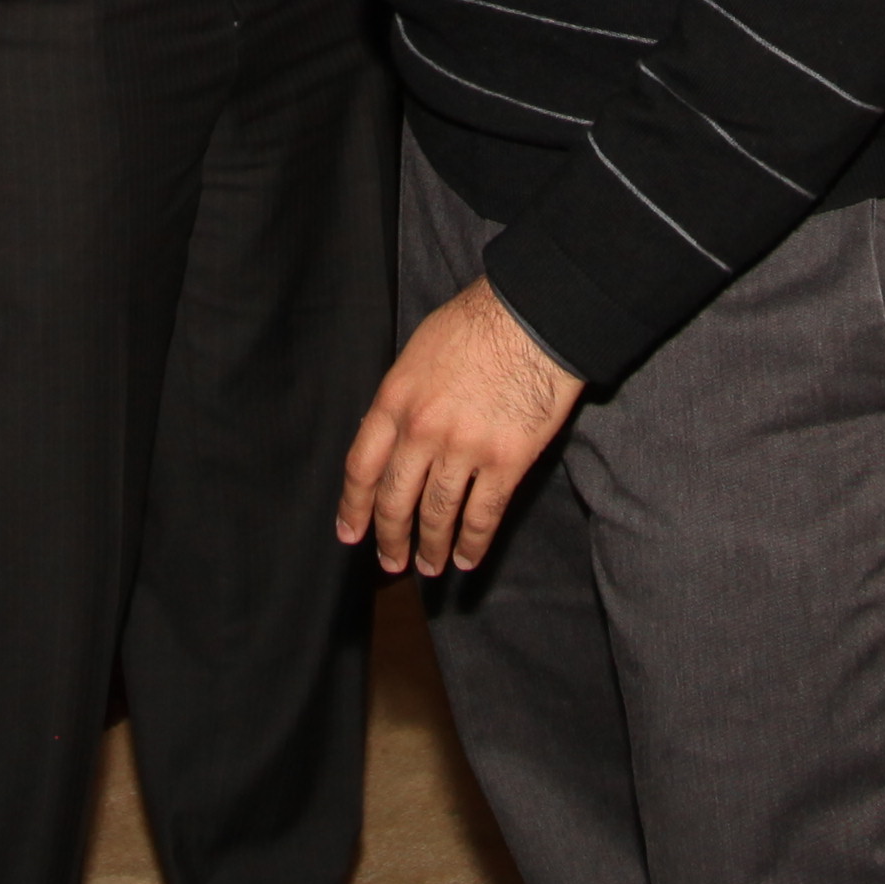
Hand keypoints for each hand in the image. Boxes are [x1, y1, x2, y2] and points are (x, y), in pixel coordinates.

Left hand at [334, 275, 579, 573]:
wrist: (534, 316)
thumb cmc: (477, 323)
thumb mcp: (418, 352)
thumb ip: (402, 398)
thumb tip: (394, 437)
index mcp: (395, 400)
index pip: (362, 467)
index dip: (354, 507)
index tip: (351, 533)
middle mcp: (422, 430)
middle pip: (395, 499)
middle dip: (390, 538)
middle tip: (391, 563)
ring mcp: (464, 448)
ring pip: (438, 513)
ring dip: (431, 547)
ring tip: (429, 566)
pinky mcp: (506, 461)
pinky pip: (483, 514)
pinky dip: (474, 543)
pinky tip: (468, 558)